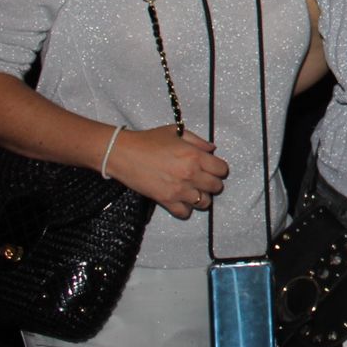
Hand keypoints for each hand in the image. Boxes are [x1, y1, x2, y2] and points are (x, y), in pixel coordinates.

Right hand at [109, 124, 227, 218]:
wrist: (124, 154)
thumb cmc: (149, 140)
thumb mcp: (176, 132)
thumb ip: (198, 141)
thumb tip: (212, 150)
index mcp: (195, 156)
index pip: (222, 170)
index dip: (219, 169)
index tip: (212, 168)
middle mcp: (190, 174)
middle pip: (216, 187)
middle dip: (212, 183)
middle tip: (203, 179)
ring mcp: (179, 190)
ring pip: (204, 202)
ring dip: (201, 197)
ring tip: (193, 190)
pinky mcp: (166, 201)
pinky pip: (185, 213)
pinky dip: (185, 209)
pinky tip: (181, 200)